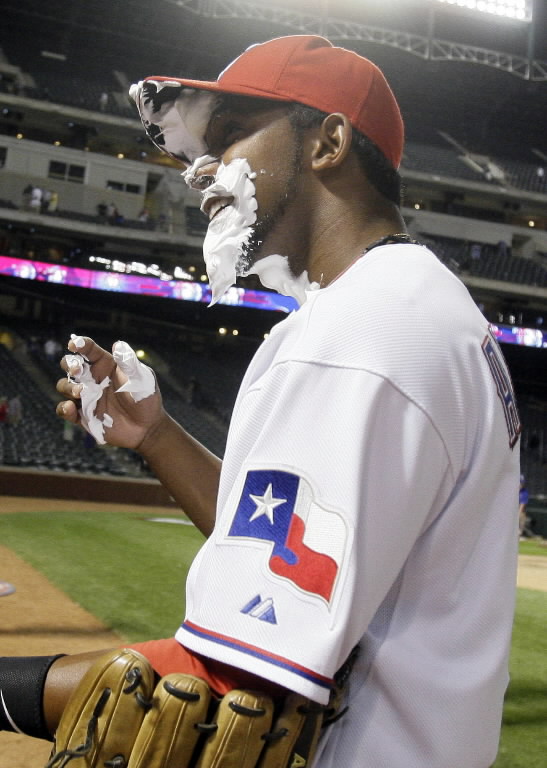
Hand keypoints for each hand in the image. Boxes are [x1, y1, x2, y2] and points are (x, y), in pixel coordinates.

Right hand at [56, 336, 164, 450]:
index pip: (88, 349)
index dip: (79, 344)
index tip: (74, 344)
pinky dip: (63, 408)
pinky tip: (71, 408)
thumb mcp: (142, 378)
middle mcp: (93, 378)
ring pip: (65, 386)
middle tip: (77, 370)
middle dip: (69, 364)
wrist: (147, 427)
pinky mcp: (83, 415)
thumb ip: (129, 363)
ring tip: (82, 392)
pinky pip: (65, 410)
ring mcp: (86, 397)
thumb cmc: (146, 397)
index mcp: (106, 364)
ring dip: (68, 387)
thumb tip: (118, 344)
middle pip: (70, 365)